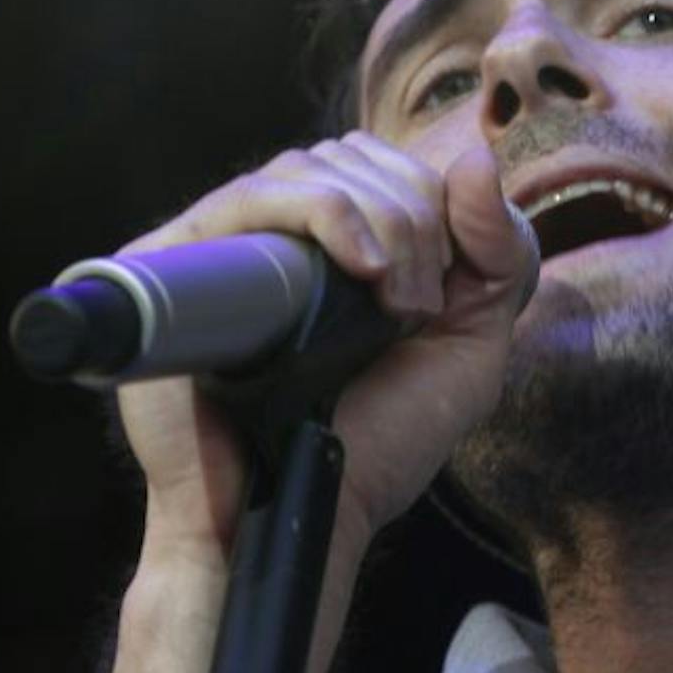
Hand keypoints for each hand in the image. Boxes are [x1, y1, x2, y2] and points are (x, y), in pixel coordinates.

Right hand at [115, 131, 536, 563]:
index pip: (392, 166)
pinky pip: (252, 195)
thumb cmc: (377, 447)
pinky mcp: (176, 261)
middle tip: (419, 311)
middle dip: (418, 220)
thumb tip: (475, 157)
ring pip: (313, 167)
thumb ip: (496, 257)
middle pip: (357, 157)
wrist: (304, 514)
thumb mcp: (470, 349)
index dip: (442, 208)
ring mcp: (223, 243)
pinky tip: (364, 267)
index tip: (448, 293)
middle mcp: (278, 236)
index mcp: (339, 246)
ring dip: (384, 224)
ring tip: (394, 308)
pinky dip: (326, 212)